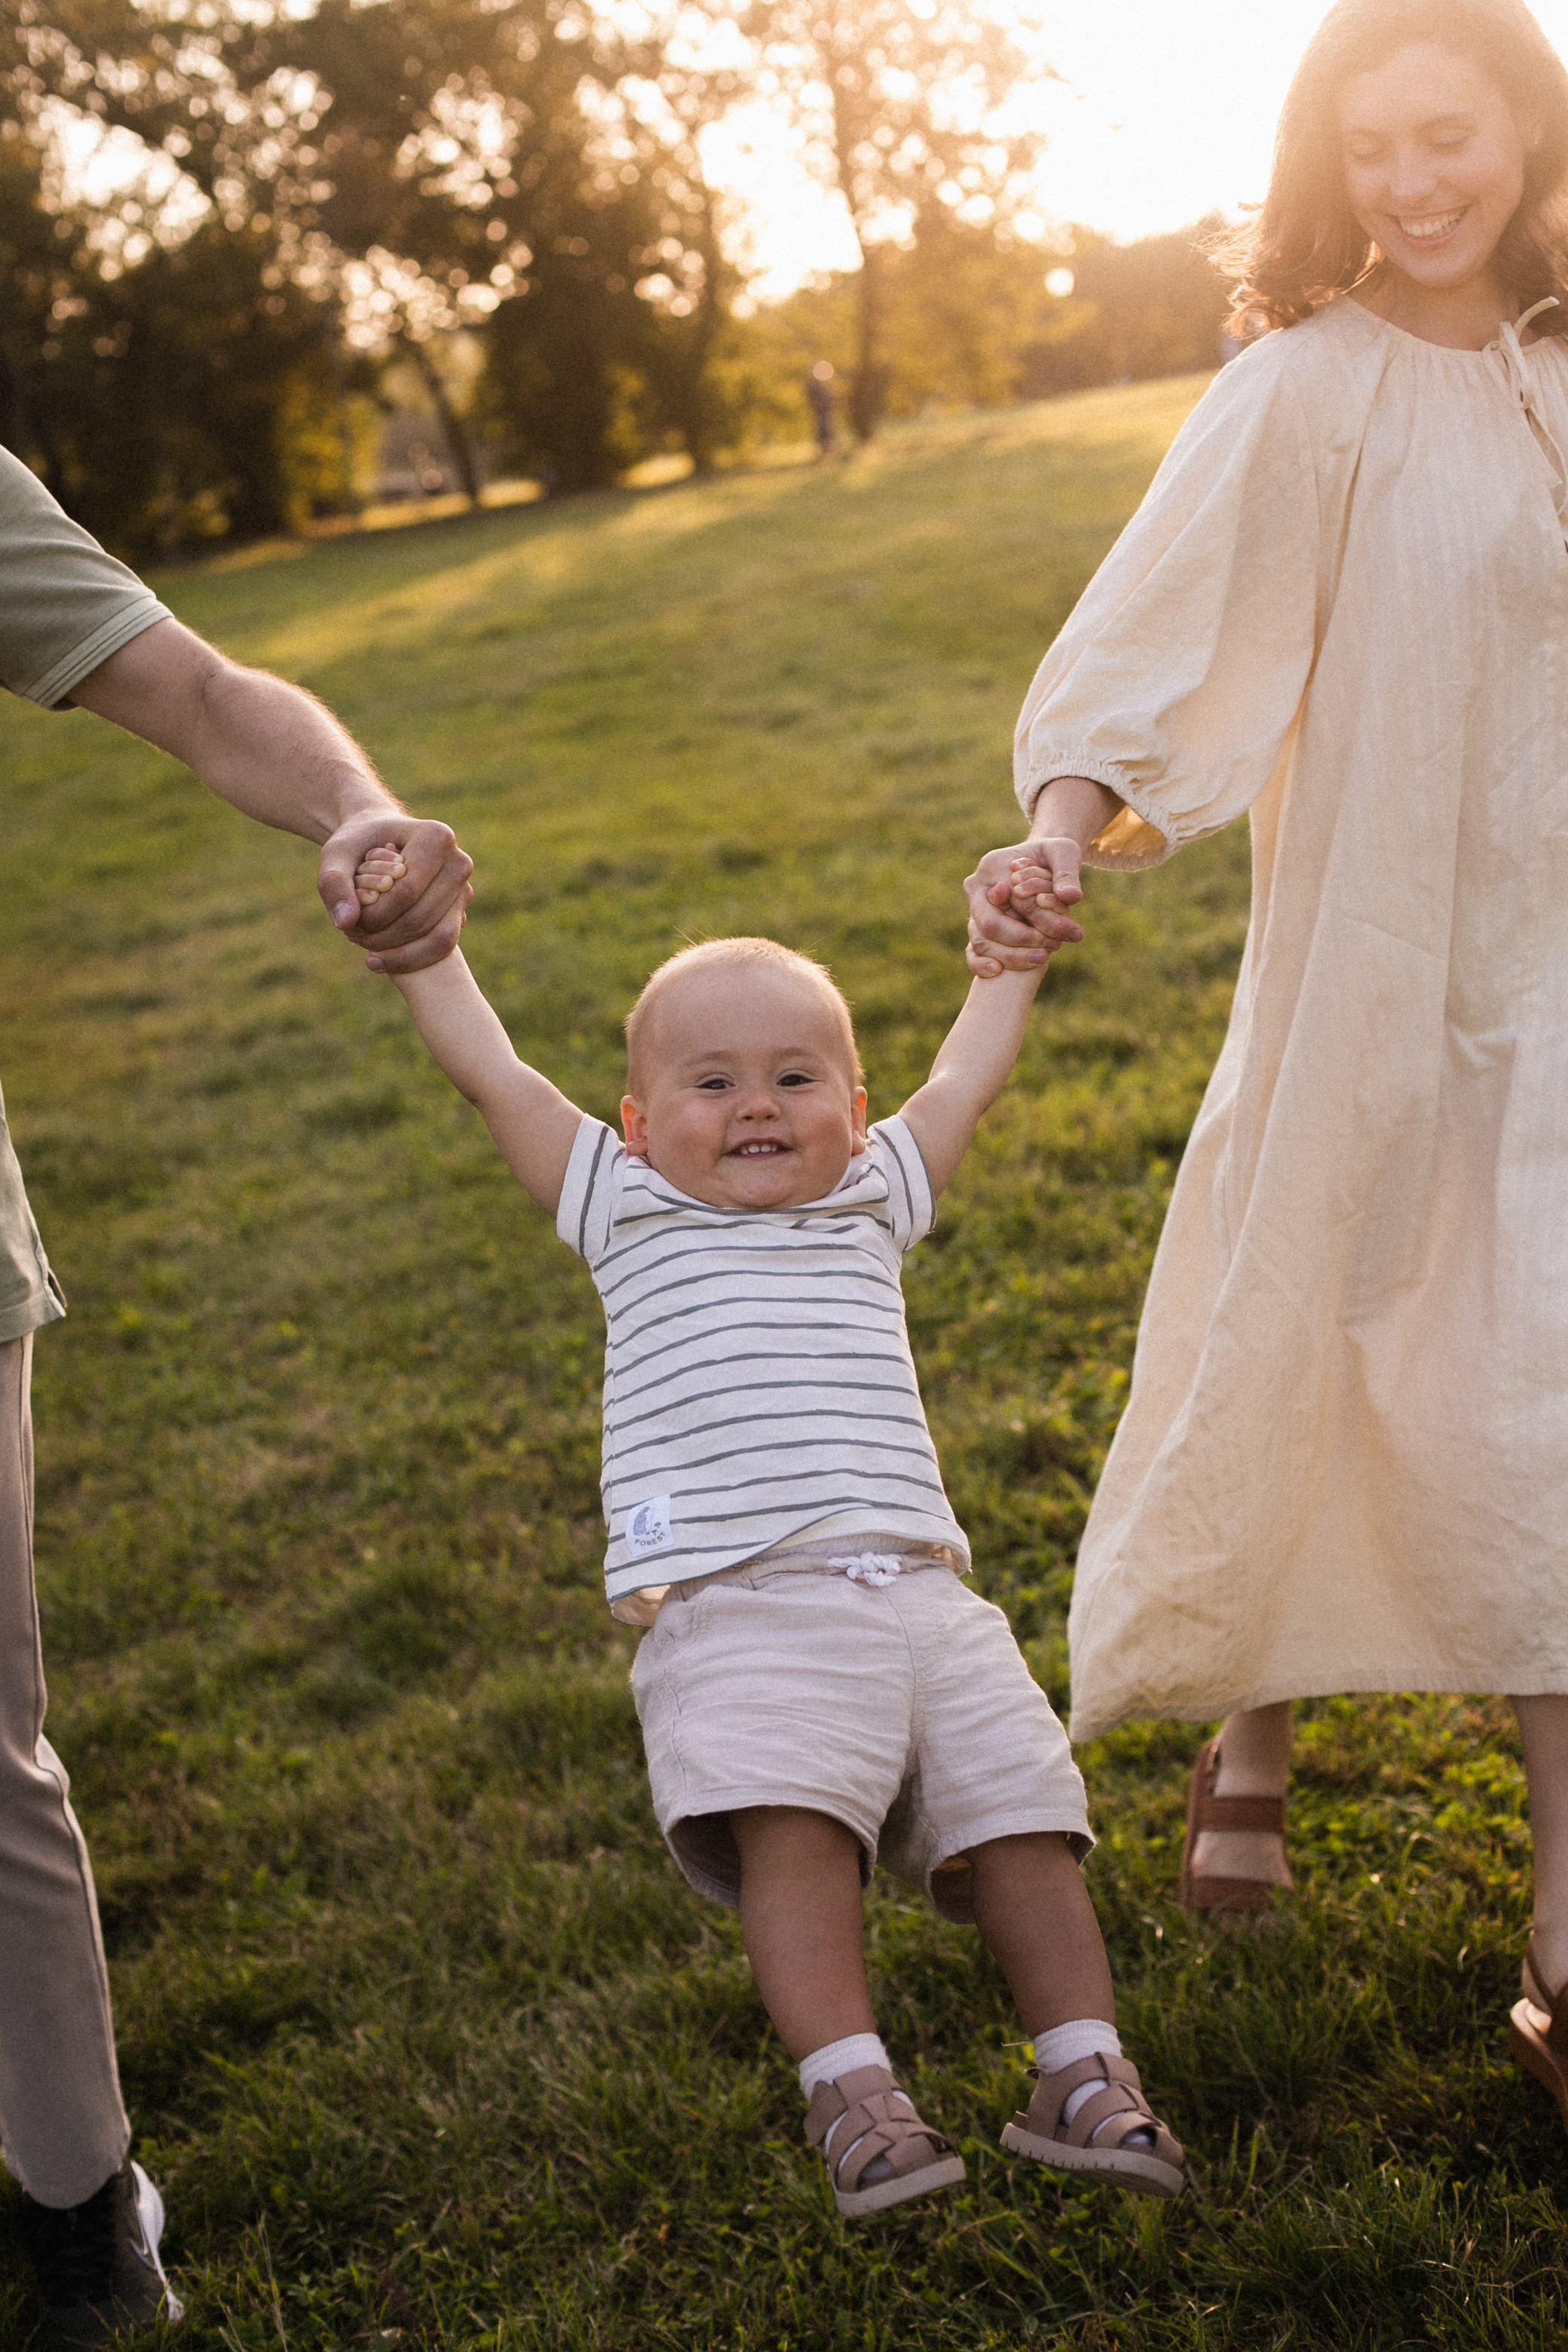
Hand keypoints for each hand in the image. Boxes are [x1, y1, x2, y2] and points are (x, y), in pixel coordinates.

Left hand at [317, 813, 473, 973]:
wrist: (378, 838)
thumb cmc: (358, 844)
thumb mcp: (335, 855)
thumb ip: (333, 883)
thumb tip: (346, 922)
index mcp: (436, 838)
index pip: (407, 892)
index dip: (376, 916)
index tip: (349, 925)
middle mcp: (458, 863)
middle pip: (422, 918)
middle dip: (384, 937)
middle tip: (353, 938)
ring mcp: (464, 889)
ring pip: (436, 938)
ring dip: (396, 952)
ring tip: (365, 946)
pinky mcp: (461, 911)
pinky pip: (443, 946)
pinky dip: (410, 958)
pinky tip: (379, 957)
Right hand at [964, 836, 1085, 977]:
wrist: (1039, 863)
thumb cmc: (1051, 856)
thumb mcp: (1064, 853)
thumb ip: (1067, 872)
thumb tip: (1070, 897)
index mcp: (992, 867)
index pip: (1014, 901)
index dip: (1041, 919)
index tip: (1069, 931)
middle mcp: (977, 889)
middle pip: (991, 925)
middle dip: (1024, 940)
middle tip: (1055, 947)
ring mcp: (974, 911)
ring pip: (982, 942)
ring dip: (1012, 956)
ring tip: (1044, 959)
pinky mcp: (978, 930)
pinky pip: (972, 952)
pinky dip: (980, 965)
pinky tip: (997, 972)